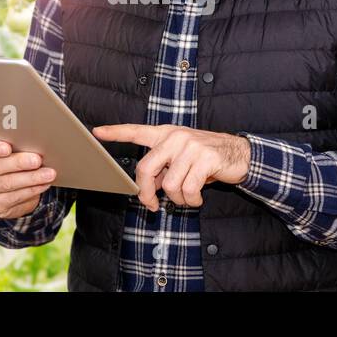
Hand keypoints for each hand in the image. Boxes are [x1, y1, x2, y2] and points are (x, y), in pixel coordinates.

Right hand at [0, 137, 57, 218]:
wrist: (4, 188)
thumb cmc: (9, 158)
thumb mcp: (7, 149)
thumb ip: (14, 143)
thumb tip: (35, 141)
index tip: (7, 147)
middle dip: (18, 163)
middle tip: (37, 160)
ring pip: (6, 183)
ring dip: (31, 178)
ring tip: (49, 173)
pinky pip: (13, 198)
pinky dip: (32, 190)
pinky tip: (44, 184)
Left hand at [92, 124, 250, 210]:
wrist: (239, 155)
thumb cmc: (207, 159)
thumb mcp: (182, 159)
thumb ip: (164, 168)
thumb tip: (148, 188)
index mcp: (166, 134)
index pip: (136, 131)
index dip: (116, 132)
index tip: (97, 132)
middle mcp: (175, 137)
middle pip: (145, 169)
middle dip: (146, 193)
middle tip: (151, 206)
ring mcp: (190, 146)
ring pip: (169, 185)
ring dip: (177, 200)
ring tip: (188, 197)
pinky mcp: (205, 159)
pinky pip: (188, 190)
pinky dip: (192, 201)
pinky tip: (197, 198)